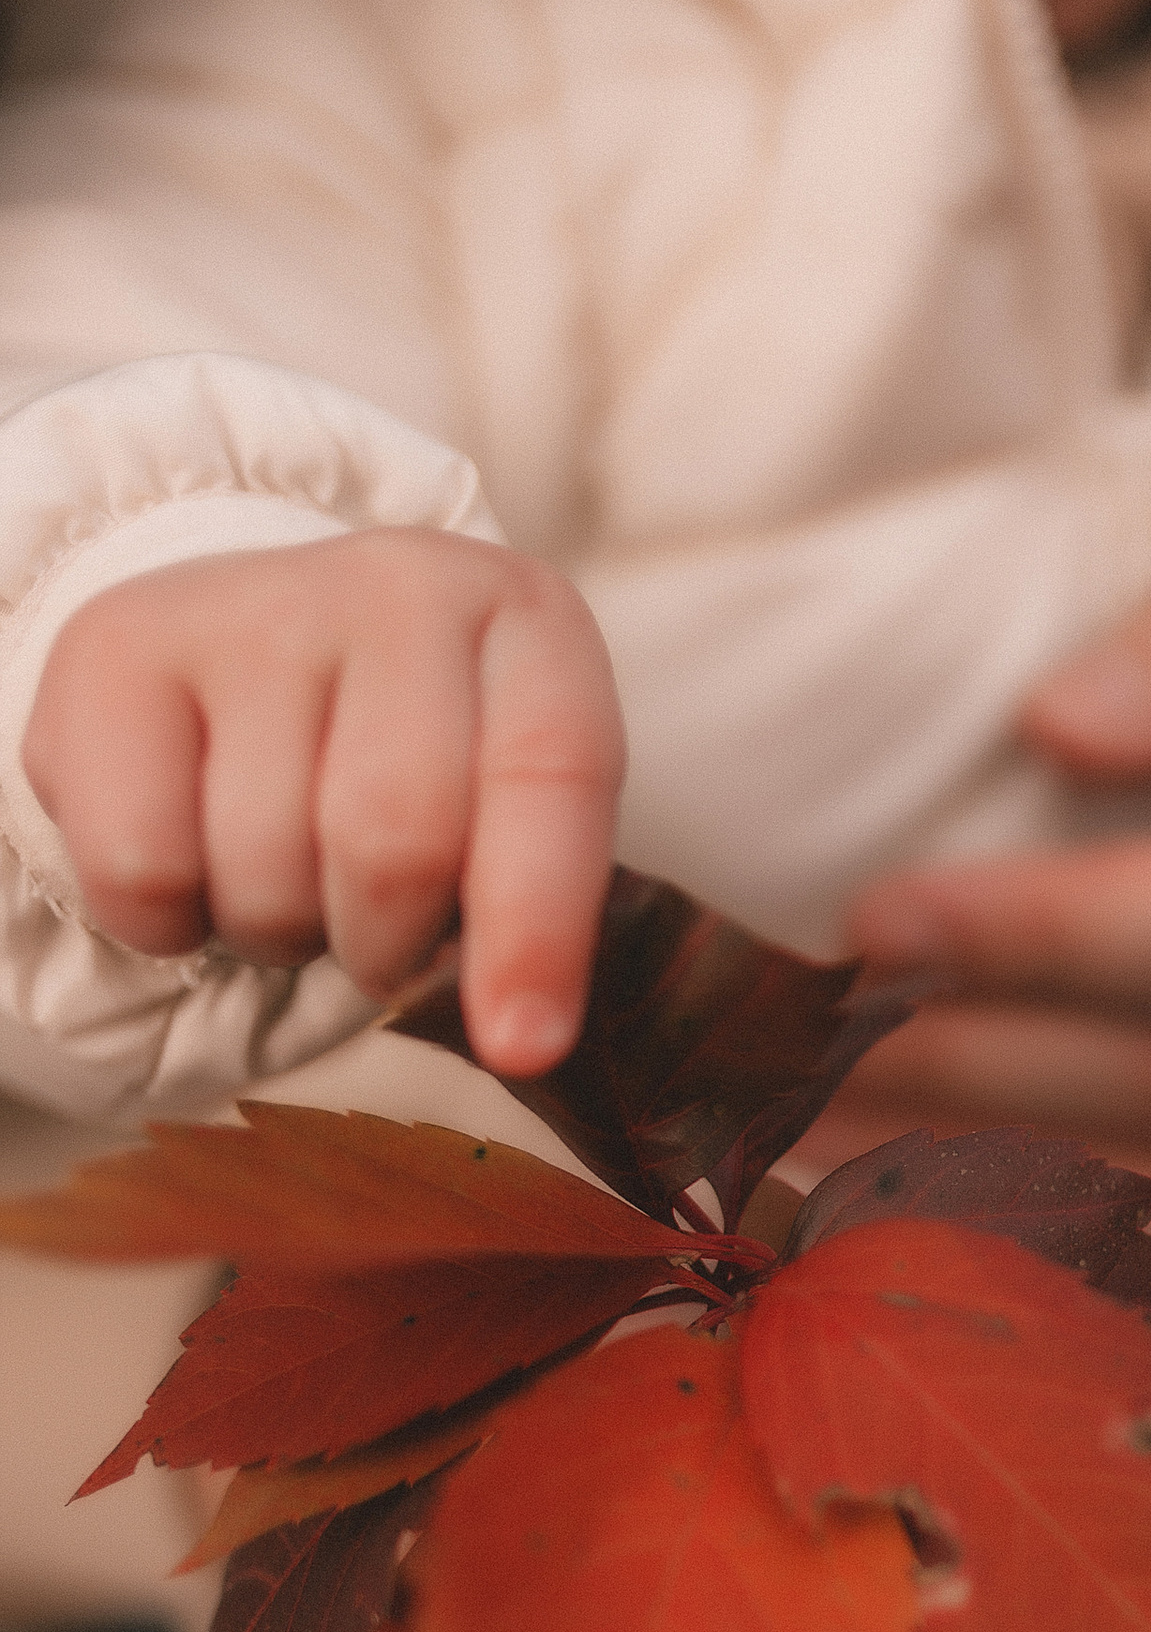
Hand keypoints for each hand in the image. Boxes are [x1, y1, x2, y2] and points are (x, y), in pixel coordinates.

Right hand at [23, 531, 625, 1074]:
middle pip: (395, 840)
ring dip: (276, 932)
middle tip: (376, 938)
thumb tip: (521, 1040)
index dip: (537, 927)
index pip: (551, 774)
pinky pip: (144, 868)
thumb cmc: (410, 759)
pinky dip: (168, 923)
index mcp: (527, 624)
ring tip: (284, 871)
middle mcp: (398, 585)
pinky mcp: (118, 647)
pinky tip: (194, 858)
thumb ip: (527, 902)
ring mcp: (251, 603)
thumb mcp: (504, 808)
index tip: (524, 1047)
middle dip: (384, 944)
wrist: (254, 652)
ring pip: (265, 867)